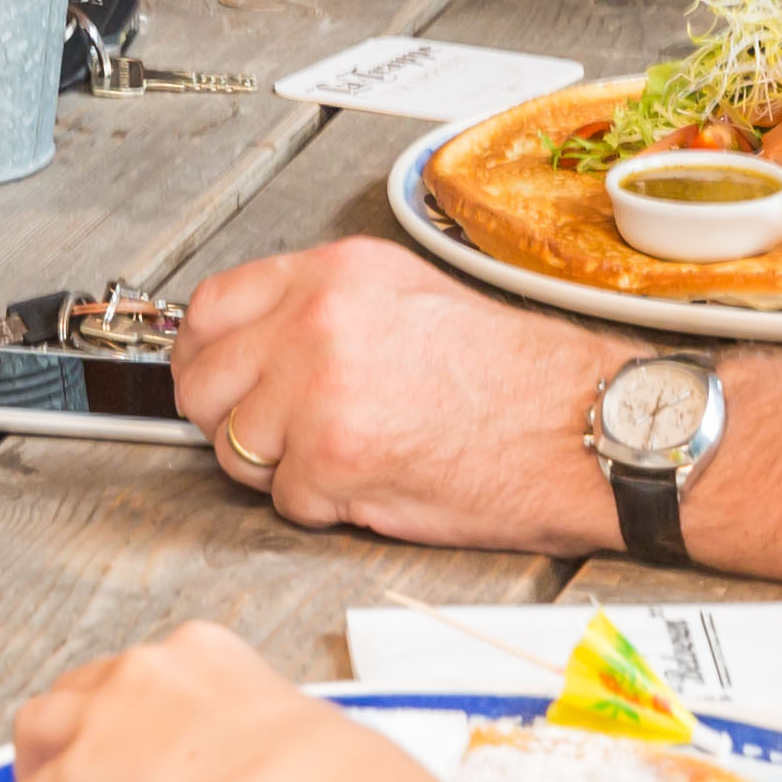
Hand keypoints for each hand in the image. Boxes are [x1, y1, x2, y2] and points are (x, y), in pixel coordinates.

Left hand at [9, 623, 372, 781]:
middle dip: (75, 728)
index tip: (141, 750)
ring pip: (37, 725)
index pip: (146, 673)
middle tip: (81, 770)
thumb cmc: (312, 773)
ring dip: (37, 765)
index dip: (133, 714)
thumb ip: (248, 744)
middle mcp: (146, 668)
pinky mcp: (79, 772)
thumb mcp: (280, 736)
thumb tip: (257, 779)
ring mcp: (105, 714)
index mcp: (201, 651)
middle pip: (82, 688)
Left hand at [167, 240, 629, 548]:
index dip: (202, 357)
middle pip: (203, 385)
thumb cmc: (511, 374)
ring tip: (346, 457)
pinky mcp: (334, 459)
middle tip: (279, 436)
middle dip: (232, 421)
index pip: (209, 309)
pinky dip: (322, 507)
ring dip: (280, 469)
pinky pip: (285, 500)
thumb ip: (320, 310)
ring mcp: (318, 391)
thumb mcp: (406, 297)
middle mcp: (315, 322)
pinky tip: (374, 483)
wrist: (579, 424)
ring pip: (235, 450)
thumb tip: (252, 342)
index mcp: (331, 274)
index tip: (213, 379)